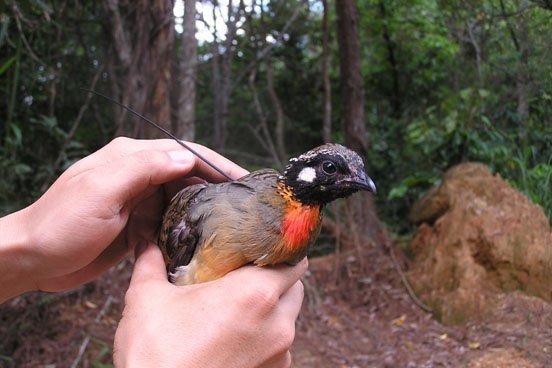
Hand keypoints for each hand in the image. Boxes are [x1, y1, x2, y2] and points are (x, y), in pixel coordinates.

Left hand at [0, 137, 247, 300]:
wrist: (31, 258)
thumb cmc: (60, 223)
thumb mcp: (101, 191)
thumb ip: (142, 169)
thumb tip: (185, 158)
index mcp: (131, 157)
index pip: (184, 153)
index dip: (217, 164)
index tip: (244, 181)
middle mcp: (138, 174)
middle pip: (188, 174)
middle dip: (217, 187)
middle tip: (245, 207)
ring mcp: (138, 199)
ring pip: (182, 199)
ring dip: (204, 210)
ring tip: (231, 225)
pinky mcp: (137, 222)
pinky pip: (170, 220)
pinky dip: (186, 228)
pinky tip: (202, 240)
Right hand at [114, 242, 305, 367]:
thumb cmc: (156, 355)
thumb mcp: (146, 301)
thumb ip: (150, 264)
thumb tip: (146, 244)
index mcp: (255, 294)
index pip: (292, 261)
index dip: (279, 253)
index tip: (259, 252)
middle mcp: (277, 324)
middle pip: (294, 288)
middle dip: (275, 281)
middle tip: (245, 278)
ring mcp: (279, 355)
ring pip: (288, 319)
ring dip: (271, 311)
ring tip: (237, 311)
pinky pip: (279, 348)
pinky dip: (264, 339)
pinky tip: (234, 339)